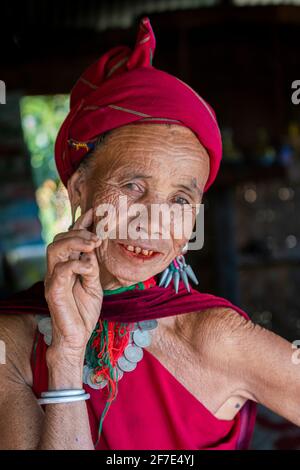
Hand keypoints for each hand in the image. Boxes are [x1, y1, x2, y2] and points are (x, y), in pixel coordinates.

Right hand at [44, 208, 102, 363]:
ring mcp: (53, 279)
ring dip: (75, 242)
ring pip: (54, 248)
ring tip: (92, 244)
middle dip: (79, 231)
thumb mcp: (94, 284)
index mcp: (67, 266)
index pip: (70, 238)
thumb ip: (92, 266)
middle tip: (97, 236)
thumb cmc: (84, 311)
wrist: (78, 337)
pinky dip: (76, 264)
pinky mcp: (53, 291)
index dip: (80, 222)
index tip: (95, 210)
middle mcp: (57, 269)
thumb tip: (93, 247)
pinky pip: (60, 270)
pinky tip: (88, 267)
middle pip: (59, 238)